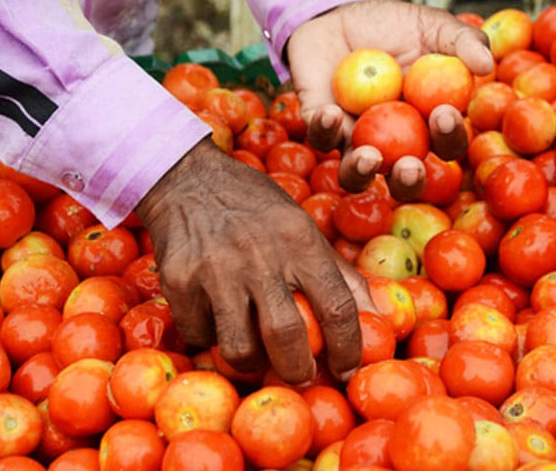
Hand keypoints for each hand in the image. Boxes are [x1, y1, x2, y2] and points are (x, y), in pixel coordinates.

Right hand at [135, 139, 376, 383]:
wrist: (188, 179)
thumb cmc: (256, 208)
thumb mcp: (303, 226)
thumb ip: (338, 273)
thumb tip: (376, 317)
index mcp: (299, 240)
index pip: (336, 306)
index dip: (348, 349)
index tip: (346, 370)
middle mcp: (258, 254)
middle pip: (286, 336)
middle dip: (297, 370)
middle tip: (300, 376)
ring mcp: (214, 269)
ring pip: (238, 347)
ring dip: (252, 363)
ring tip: (257, 354)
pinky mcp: (178, 281)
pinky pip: (200, 334)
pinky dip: (213, 338)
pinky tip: (219, 320)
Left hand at [287, 0, 493, 201]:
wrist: (338, 15)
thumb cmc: (392, 26)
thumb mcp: (431, 25)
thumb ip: (461, 40)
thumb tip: (485, 65)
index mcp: (426, 124)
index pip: (446, 144)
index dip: (449, 138)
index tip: (444, 114)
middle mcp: (391, 143)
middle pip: (403, 178)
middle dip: (409, 180)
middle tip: (410, 166)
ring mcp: (353, 139)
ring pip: (356, 175)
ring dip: (362, 173)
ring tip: (369, 157)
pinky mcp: (319, 127)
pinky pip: (321, 138)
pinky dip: (324, 129)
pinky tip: (330, 113)